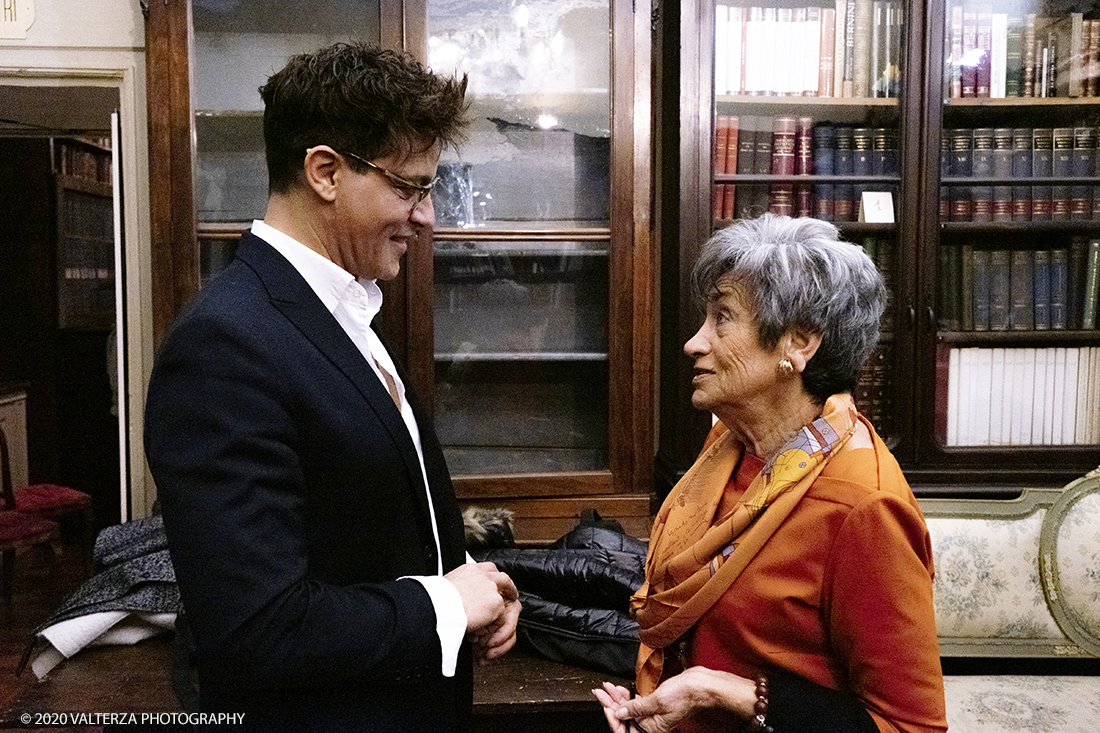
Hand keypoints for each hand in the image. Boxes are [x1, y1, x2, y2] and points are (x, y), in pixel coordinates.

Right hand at [444, 562, 519, 660]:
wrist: (438, 607)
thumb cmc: (436, 601)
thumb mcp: (445, 589)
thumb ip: (457, 590)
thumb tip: (456, 598)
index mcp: (468, 571)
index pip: (486, 569)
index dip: (491, 577)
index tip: (493, 583)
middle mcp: (482, 576)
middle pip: (503, 578)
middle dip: (508, 587)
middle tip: (511, 595)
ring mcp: (491, 588)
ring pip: (503, 599)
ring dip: (499, 612)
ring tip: (497, 623)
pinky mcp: (496, 603)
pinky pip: (500, 618)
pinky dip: (494, 627)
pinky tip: (484, 633)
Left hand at [593, 667, 756, 732]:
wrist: (699, 684)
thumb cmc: (684, 695)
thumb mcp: (657, 701)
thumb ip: (636, 708)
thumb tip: (619, 713)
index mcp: (652, 728)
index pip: (625, 728)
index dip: (612, 716)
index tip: (604, 702)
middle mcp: (651, 723)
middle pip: (624, 717)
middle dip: (610, 703)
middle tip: (600, 691)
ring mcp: (652, 713)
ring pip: (628, 708)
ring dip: (617, 697)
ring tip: (608, 687)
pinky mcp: (654, 703)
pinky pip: (636, 702)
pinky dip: (627, 695)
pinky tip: (621, 688)